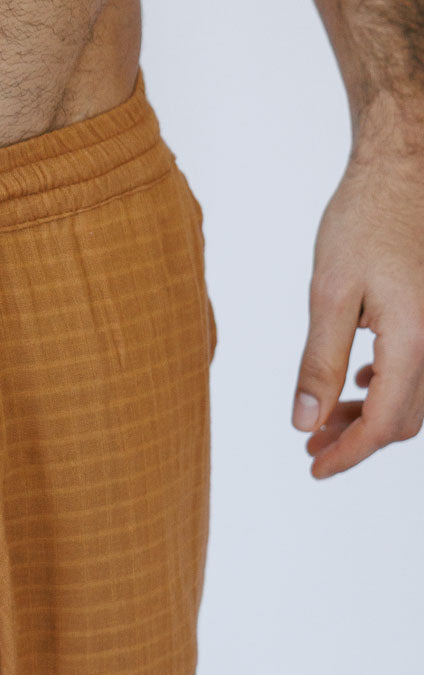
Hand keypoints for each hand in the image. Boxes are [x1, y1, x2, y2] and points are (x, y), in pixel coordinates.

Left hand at [292, 143, 423, 478]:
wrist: (407, 163)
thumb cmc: (366, 218)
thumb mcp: (329, 294)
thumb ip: (318, 364)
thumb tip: (305, 423)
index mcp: (414, 340)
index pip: (384, 424)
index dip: (347, 455)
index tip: (313, 468)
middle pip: (404, 420)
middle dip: (357, 440)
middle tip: (311, 447)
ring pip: (413, 397)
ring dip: (370, 415)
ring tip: (324, 420)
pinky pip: (420, 369)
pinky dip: (387, 386)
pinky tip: (357, 381)